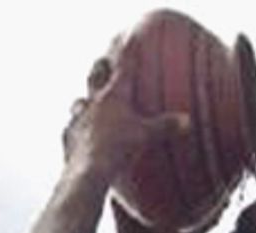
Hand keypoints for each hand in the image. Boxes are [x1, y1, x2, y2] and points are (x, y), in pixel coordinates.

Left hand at [61, 53, 189, 185]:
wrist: (88, 170)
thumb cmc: (118, 148)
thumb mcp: (146, 135)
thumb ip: (166, 126)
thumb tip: (187, 121)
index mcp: (114, 96)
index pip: (124, 68)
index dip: (128, 53)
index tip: (129, 39)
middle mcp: (93, 103)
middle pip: (95, 77)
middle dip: (100, 68)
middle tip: (101, 61)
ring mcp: (77, 120)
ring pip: (78, 103)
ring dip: (82, 102)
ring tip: (84, 103)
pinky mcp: (68, 138)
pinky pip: (70, 130)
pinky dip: (74, 130)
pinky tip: (75, 135)